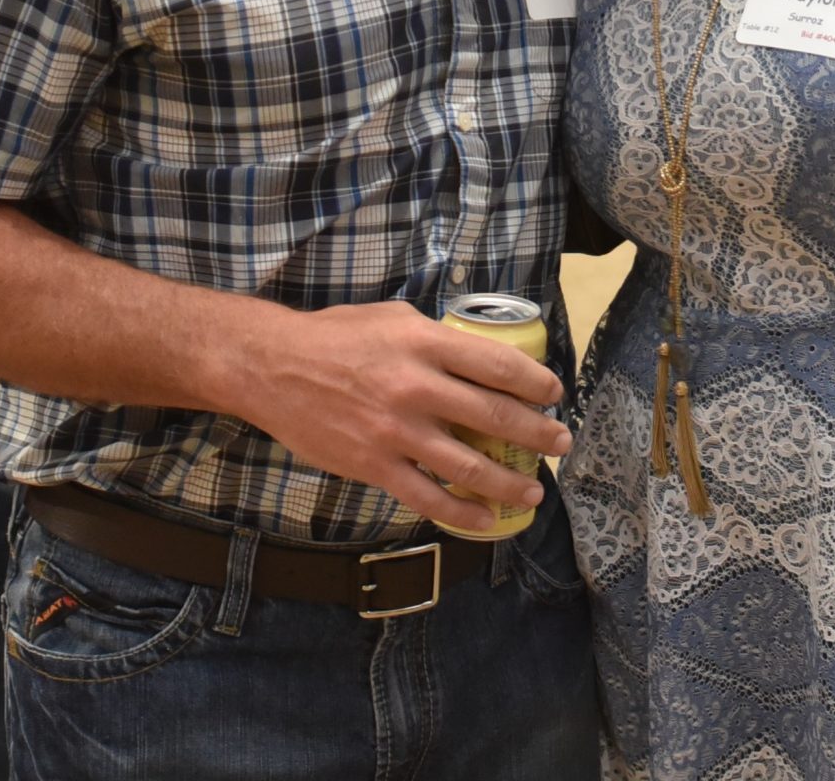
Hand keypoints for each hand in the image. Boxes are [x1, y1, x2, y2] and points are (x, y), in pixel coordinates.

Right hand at [235, 300, 569, 534]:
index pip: (496, 365)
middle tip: (561, 442)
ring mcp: (396, 431)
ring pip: (468, 465)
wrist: (273, 368)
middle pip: (493, 415)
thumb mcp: (393, 317)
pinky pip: (428, 496)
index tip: (554, 393)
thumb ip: (434, 339)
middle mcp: (416, 387)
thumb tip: (473, 355)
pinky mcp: (374, 465)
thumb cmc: (335, 336)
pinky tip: (486, 517)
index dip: (534, 383)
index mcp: (424, 343)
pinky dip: (462, 512)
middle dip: (537, 433)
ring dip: (509, 481)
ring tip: (535, 489)